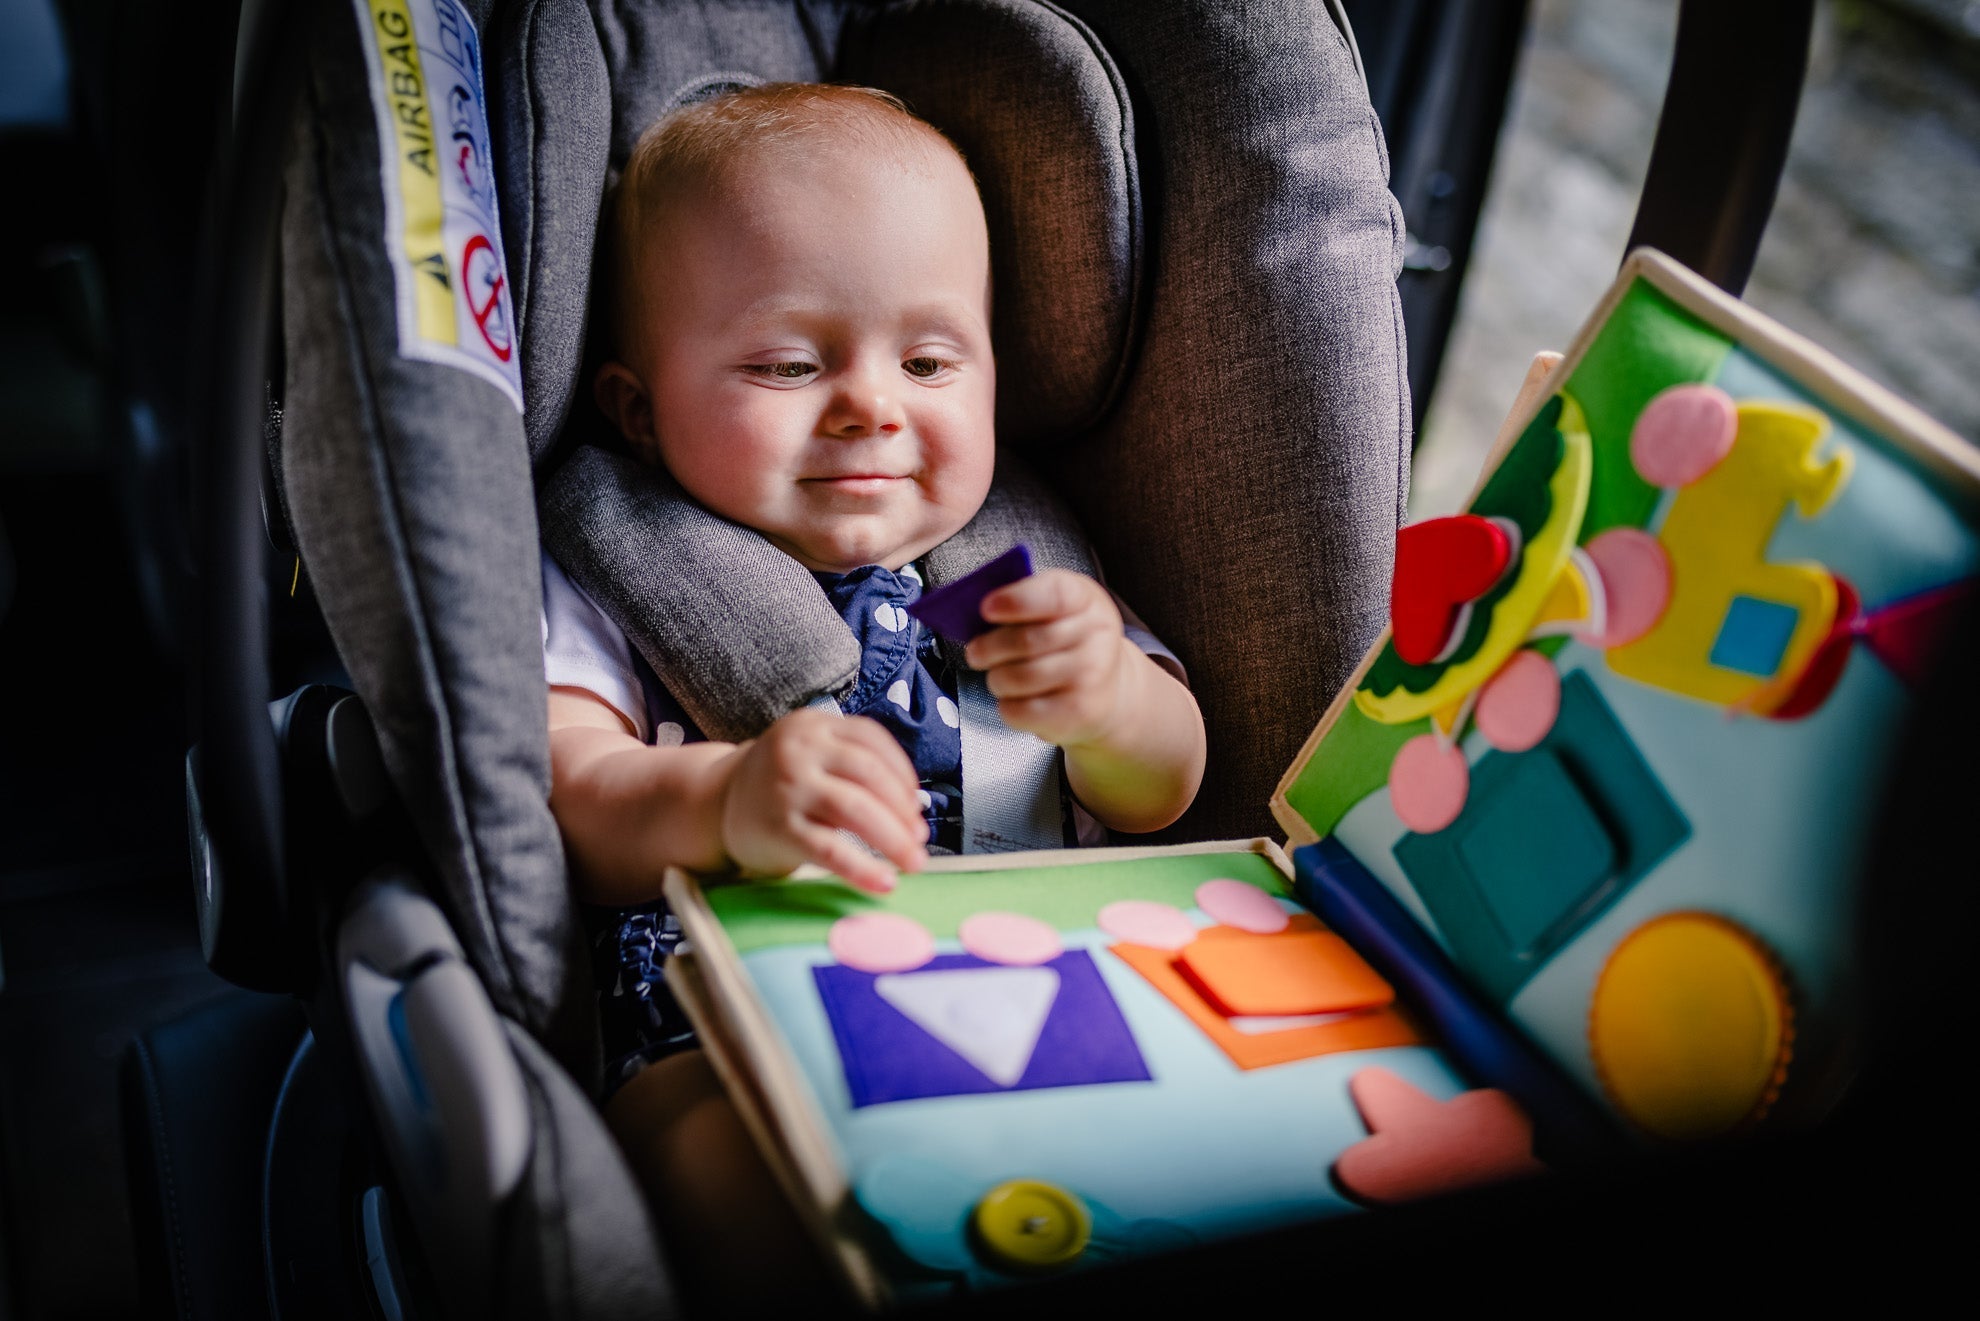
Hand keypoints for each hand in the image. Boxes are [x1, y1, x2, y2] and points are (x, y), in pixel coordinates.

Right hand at [716, 708, 927, 893]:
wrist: (712, 804)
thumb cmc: (777, 784)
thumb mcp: (807, 754)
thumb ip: (848, 763)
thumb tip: (911, 809)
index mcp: (813, 726)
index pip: (871, 740)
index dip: (902, 774)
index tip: (916, 805)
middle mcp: (800, 750)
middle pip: (870, 775)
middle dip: (903, 811)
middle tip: (920, 840)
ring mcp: (789, 788)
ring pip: (856, 809)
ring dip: (893, 839)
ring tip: (913, 862)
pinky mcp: (780, 827)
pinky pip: (831, 850)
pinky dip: (863, 869)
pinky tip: (884, 882)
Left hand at [965, 569, 1130, 748]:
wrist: (1105, 690)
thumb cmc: (1067, 641)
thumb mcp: (1056, 608)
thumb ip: (1024, 602)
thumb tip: (979, 609)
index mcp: (1086, 599)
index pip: (1055, 595)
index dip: (1016, 601)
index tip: (986, 609)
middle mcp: (1096, 635)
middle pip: (1027, 641)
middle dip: (989, 648)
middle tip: (976, 652)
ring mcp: (1091, 675)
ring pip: (1018, 678)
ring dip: (996, 679)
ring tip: (999, 676)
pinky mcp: (1079, 711)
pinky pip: (1021, 710)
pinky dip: (1006, 706)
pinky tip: (1016, 699)